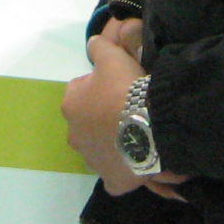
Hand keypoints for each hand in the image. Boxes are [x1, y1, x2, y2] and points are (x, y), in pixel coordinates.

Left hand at [62, 18, 190, 199]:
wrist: (152, 124)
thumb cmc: (127, 89)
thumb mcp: (112, 57)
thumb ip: (99, 47)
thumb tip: (93, 43)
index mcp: (71, 105)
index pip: (80, 91)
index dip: (101, 87)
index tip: (119, 86)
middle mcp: (75, 135)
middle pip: (88, 122)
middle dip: (103, 117)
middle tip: (130, 111)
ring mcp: (92, 160)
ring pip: (101, 149)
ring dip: (114, 143)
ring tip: (138, 135)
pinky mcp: (111, 180)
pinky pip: (115, 176)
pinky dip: (123, 171)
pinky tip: (138, 162)